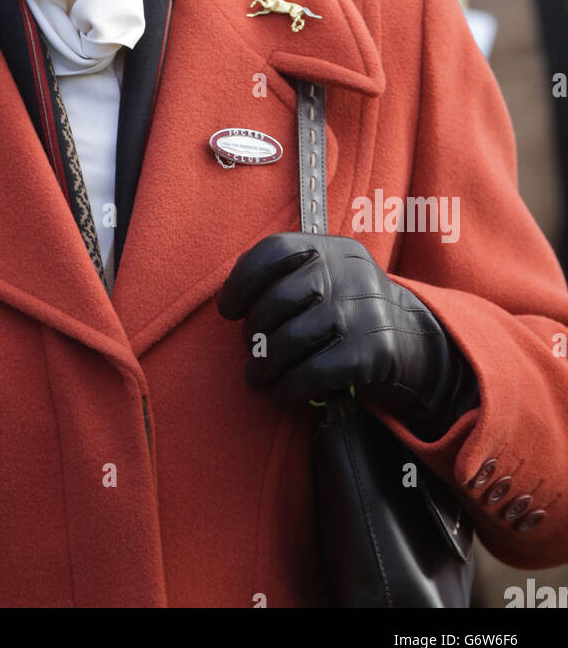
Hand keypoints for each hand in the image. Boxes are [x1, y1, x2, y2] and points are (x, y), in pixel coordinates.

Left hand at [217, 231, 471, 431]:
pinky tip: (281, 397)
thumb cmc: (351, 314)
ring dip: (265, 367)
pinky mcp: (373, 352)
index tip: (229, 309)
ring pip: (292, 340)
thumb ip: (287, 279)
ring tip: (258, 379)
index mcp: (332, 250)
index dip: (242, 280)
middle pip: (278, 300)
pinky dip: (289, 389)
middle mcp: (349, 273)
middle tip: (251, 353)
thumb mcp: (328, 281)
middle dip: (254, 334)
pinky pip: (314, 372)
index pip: (275, 250)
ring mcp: (364, 311)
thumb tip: (231, 301)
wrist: (418, 344)